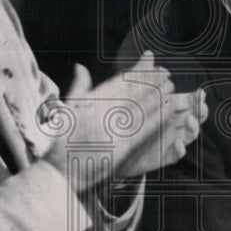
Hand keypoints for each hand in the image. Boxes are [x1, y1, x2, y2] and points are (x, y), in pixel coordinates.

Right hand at [46, 52, 206, 191]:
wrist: (60, 170)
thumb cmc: (62, 140)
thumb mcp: (67, 110)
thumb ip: (79, 87)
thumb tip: (81, 67)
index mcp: (90, 102)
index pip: (119, 81)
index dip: (137, 69)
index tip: (149, 59)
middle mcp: (101, 112)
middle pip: (132, 91)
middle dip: (151, 80)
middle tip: (166, 72)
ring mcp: (111, 129)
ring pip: (140, 108)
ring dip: (157, 97)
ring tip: (171, 87)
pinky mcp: (119, 146)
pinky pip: (143, 130)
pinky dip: (157, 118)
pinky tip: (169, 110)